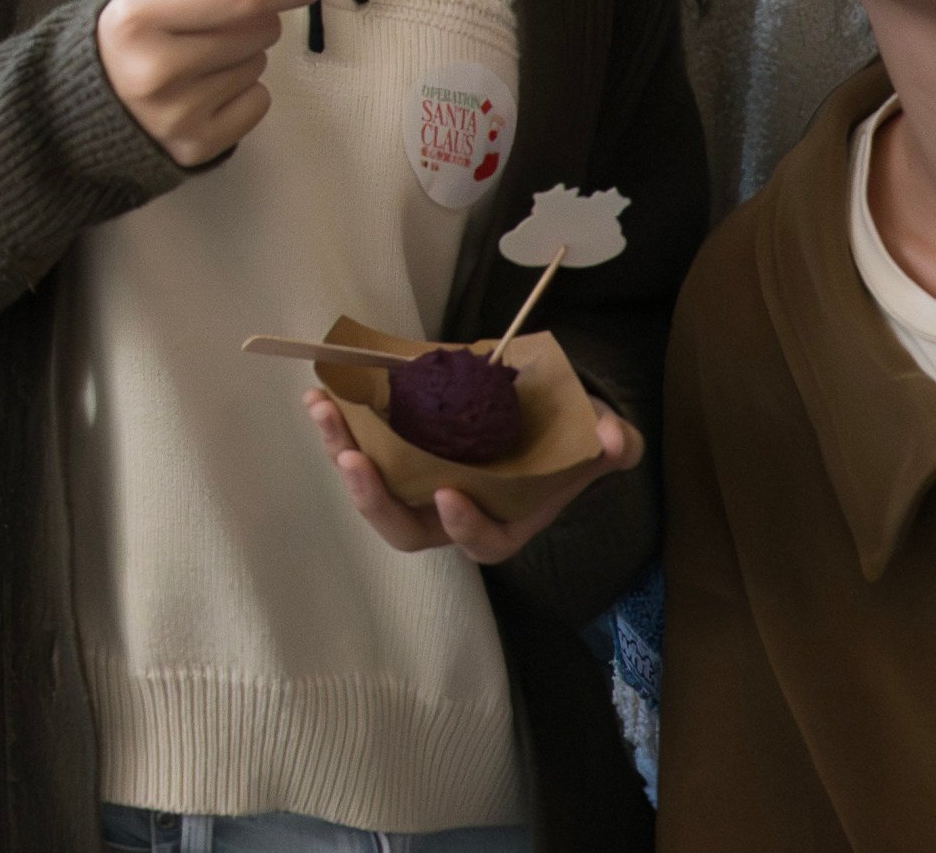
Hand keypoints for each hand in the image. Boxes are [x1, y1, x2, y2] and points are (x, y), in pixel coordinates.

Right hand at [94, 0, 333, 163]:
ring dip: (243, 57)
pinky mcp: (196, 145)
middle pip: (260, 29)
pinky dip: (243, 92)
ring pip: (260, 65)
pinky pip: (260, 102)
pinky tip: (207, 91)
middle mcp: (156, 69)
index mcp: (139, 17)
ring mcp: (177, 113)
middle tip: (212, 28)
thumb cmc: (134, 38)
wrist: (90, 102)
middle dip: (253, 20)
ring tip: (199, 62)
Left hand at [306, 386, 640, 561]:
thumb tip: (613, 438)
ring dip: (341, 451)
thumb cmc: (571, 438)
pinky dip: (340, 425)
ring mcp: (418, 486)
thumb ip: (611, 443)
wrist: (542, 413)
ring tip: (323, 409)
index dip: (464, 526)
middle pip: (404, 527)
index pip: (479, 543)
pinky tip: (322, 393)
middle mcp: (451, 514)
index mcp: (502, 523)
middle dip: (373, 498)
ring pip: (372, 488)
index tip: (450, 493)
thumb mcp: (601, 438)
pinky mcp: (396, 455)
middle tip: (353, 460)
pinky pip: (361, 449)